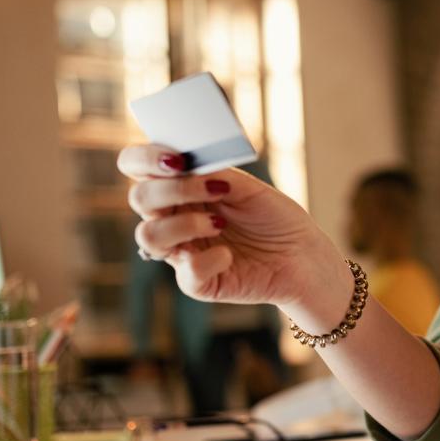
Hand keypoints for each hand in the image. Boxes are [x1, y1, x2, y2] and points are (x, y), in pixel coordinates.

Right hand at [117, 145, 345, 308]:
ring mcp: (181, 251)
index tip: (175, 158)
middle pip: (139, 198)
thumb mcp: (248, 186)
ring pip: (148, 236)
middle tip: (213, 188)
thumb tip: (187, 158)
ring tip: (220, 223)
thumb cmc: (274, 217)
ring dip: (184, 224)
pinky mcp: (197, 282)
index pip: (137, 165)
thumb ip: (215, 171)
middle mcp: (172, 218)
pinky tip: (229, 255)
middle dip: (173, 190)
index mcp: (180, 188)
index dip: (144, 158)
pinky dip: (208, 260)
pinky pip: (185, 272)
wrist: (302, 256)